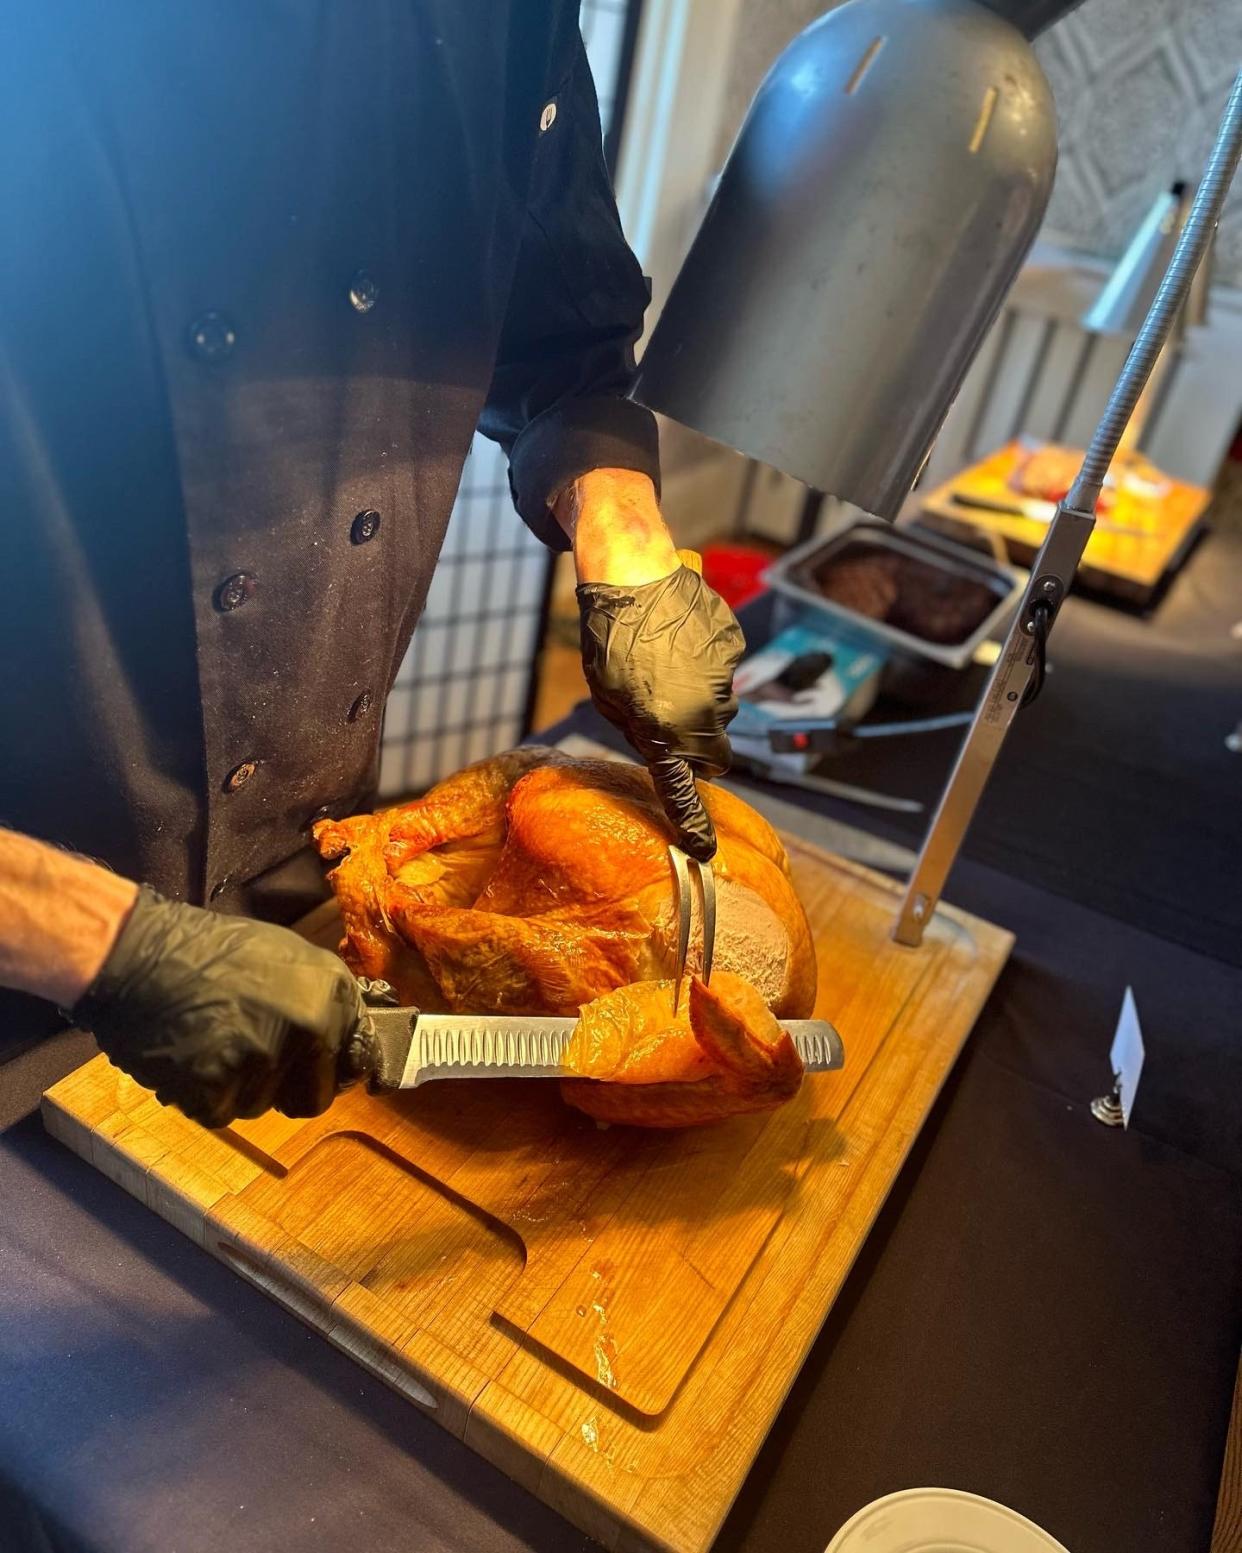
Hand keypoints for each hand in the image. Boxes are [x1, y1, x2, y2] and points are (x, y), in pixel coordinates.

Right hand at [73, 887, 366, 1127]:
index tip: (315, 1068)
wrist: (140, 955)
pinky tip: (190, 1058)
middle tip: (250, 1057)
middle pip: (312, 1098)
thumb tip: (343, 1036)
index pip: (356, 1058)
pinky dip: (202, 1096)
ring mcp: (263, 1062)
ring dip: (238, 1087)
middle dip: (285, 1087)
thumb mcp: (286, 956)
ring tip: (212, 1041)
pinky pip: (221, 1113)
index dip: (329, 1067)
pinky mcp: (218, 1091)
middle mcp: (309, 1029)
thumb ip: (321, 1000)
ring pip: (262, 1105)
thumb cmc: (210, 950)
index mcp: (332, 993)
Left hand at [557, 470, 743, 859]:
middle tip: (672, 722)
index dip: (694, 824)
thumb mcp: (611, 700)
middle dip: (702, 748)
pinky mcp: (734, 648)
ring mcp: (722, 680)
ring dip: (702, 702)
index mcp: (663, 732)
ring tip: (669, 667)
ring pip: (722, 710)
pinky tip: (682, 642)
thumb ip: (642, 732)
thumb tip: (667, 749)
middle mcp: (700, 714)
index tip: (705, 851)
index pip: (682, 790)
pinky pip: (726, 671)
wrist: (631, 578)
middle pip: (717, 753)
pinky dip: (708, 665)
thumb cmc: (610, 643)